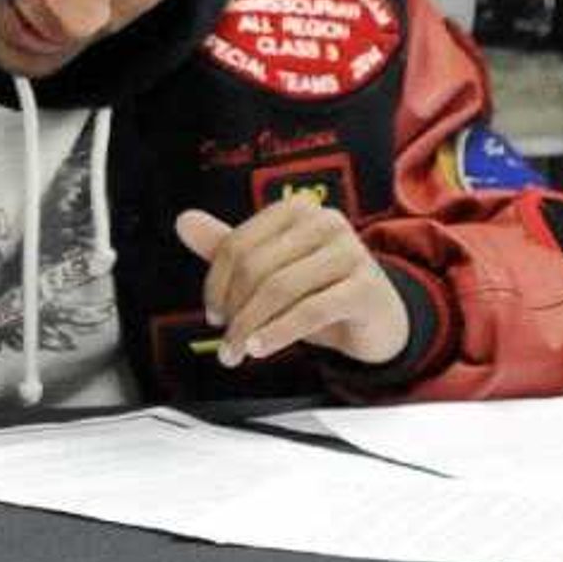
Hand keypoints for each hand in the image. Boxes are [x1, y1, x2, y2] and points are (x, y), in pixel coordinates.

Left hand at [176, 197, 409, 368]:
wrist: (378, 319)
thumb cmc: (322, 291)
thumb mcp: (273, 271)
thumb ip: (229, 248)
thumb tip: (184, 221)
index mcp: (296, 210)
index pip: (238, 243)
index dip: (215, 282)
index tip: (213, 313)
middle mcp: (325, 222)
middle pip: (256, 266)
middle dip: (234, 309)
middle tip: (226, 341)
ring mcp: (349, 251)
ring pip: (280, 289)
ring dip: (251, 326)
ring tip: (238, 351)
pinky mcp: (365, 286)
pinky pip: (311, 310)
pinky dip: (279, 333)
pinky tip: (261, 348)